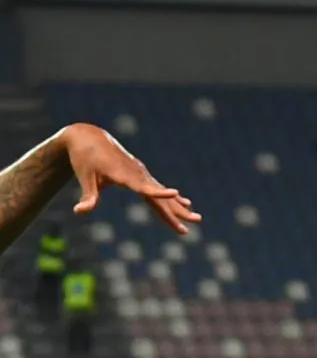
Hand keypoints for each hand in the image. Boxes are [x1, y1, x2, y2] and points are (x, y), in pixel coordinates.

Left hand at [61, 124, 201, 233]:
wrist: (89, 137)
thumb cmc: (85, 159)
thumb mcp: (85, 177)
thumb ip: (88, 196)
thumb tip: (79, 212)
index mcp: (124, 174)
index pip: (145, 187)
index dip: (159, 193)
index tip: (176, 194)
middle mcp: (138, 174)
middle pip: (161, 196)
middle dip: (178, 210)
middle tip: (196, 220)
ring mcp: (142, 174)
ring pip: (163, 194)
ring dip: (179, 208)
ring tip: (196, 218)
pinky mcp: (141, 174)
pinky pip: (159, 189)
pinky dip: (171, 198)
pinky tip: (185, 203)